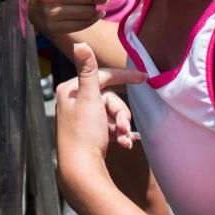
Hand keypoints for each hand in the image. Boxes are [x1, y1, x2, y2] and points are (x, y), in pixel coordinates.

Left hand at [56, 43, 146, 177]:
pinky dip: (119, 133)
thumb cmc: (84, 133)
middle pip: (109, 96)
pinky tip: (126, 143)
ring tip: (123, 137)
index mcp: (70, 90)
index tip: (145, 78)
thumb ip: (88, 70)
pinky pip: (109, 127)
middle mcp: (73, 102)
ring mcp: (81, 119)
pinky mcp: (89, 133)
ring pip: (111, 113)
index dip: (124, 76)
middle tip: (124, 125)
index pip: (102, 76)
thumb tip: (80, 43)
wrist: (81, 171)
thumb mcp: (90, 98)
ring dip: (121, 124)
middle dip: (120, 111)